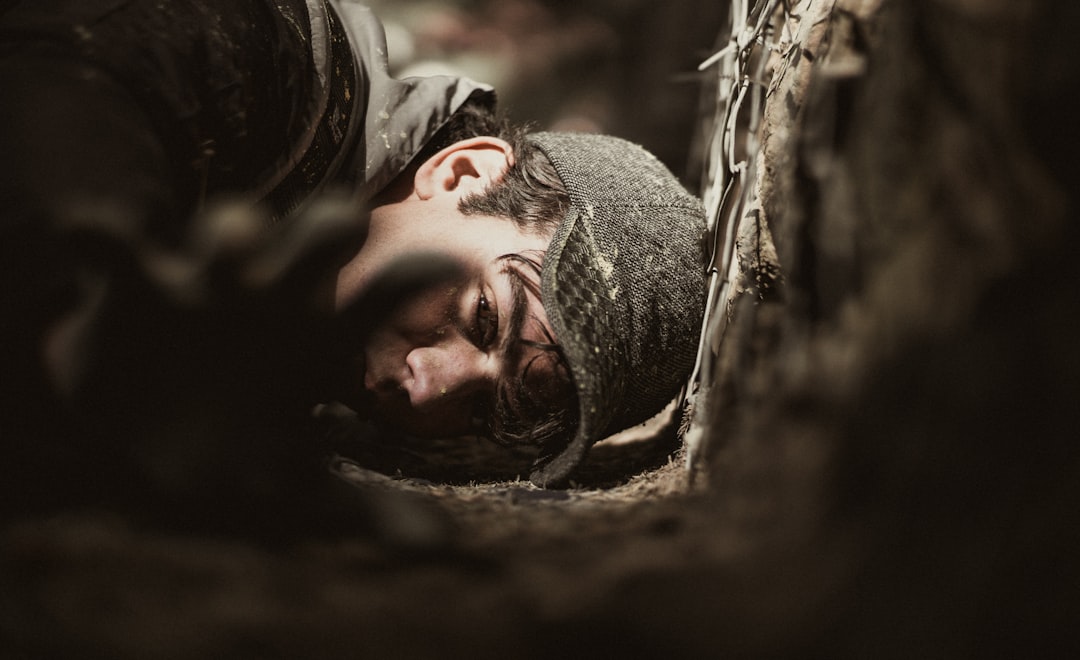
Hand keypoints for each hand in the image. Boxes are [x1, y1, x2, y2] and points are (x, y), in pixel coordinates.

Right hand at [14, 196, 458, 537]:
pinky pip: (121, 248)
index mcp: (323, 335)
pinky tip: (95, 232)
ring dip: (233, 231)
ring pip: (230, 226)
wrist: (138, 437)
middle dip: (330, 226)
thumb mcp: (295, 484)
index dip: (417, 279)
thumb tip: (438, 545)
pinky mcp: (136, 282)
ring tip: (232, 255)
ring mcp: (208, 281)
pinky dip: (108, 235)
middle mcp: (276, 293)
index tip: (453, 269)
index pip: (384, 293)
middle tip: (348, 224)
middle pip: (317, 236)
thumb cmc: (234, 451)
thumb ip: (361, 509)